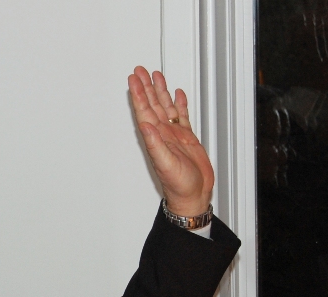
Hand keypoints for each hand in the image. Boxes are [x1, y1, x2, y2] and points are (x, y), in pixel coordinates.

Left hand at [128, 67, 213, 216]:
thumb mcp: (166, 164)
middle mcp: (163, 134)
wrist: (193, 194)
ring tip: (157, 76)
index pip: (144, 111)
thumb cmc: (179, 185)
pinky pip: (182, 117)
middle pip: (152, 104)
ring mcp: (174, 135)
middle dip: (147, 87)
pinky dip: (179, 104)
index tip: (134, 79)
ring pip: (166, 107)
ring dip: (160, 92)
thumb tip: (146, 126)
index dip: (139, 94)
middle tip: (141, 70)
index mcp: (156, 138)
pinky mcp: (187, 138)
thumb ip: (156, 145)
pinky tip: (178, 94)